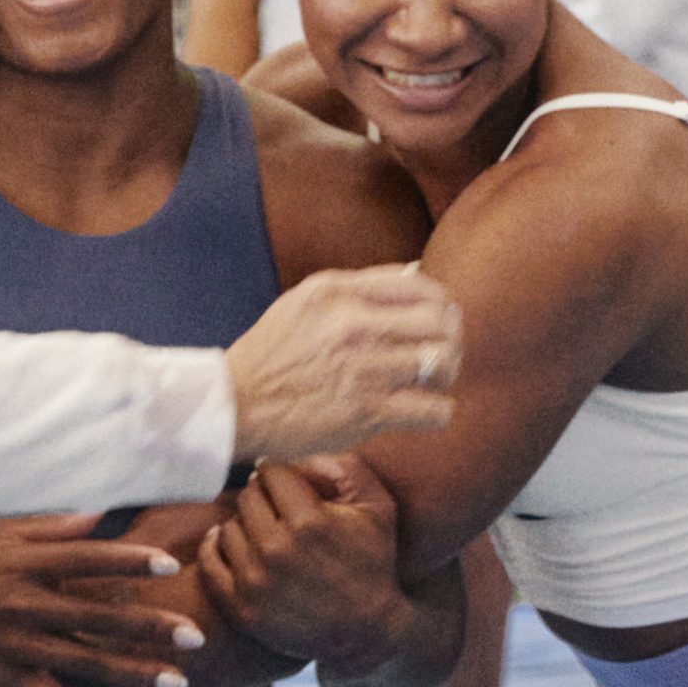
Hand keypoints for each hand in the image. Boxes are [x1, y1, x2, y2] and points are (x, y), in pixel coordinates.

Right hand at [0, 515, 205, 686]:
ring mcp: (10, 641)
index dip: (129, 561)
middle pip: (97, 614)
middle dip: (149, 627)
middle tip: (195, 637)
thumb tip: (99, 511)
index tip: (168, 566)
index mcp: (25, 561)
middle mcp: (22, 600)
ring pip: (82, 661)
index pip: (88, 558)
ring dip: (131, 674)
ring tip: (174, 683)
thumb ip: (49, 527)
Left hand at [196, 456, 407, 669]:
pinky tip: (232, 543)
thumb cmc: (374, 563)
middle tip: (277, 509)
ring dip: (244, 524)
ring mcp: (255, 581)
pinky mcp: (241, 607)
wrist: (368, 632)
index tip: (287, 485)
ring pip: (228, 526)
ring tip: (263, 531)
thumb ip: (344, 469)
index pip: (271, 473)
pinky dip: (216, 547)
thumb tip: (298, 458)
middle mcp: (277, 549)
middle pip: (248, 497)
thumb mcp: (377, 507)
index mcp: (309, 522)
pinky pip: (209, 561)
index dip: (281, 475)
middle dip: (263, 497)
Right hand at [226, 266, 459, 462]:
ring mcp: (363, 369)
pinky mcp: (367, 412)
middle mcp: (354, 325)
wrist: (235, 404)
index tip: (436, 321)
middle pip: (442, 321)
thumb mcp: (304, 301)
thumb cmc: (271, 354)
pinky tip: (419, 410)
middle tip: (440, 354)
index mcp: (338, 291)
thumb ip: (357, 287)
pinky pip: (434, 409)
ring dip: (446, 374)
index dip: (442, 304)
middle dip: (452, 338)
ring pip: (443, 362)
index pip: (422, 285)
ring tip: (431, 383)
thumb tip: (416, 274)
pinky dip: (436, 411)